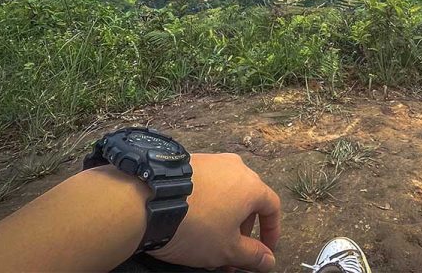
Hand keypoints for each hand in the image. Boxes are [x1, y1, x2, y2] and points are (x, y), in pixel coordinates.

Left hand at [149, 153, 280, 271]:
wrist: (148, 201)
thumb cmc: (195, 225)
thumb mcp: (227, 249)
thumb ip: (252, 255)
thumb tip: (269, 260)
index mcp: (252, 186)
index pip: (272, 207)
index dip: (271, 231)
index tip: (264, 250)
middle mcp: (235, 167)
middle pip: (248, 200)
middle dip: (243, 229)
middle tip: (231, 252)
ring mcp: (211, 161)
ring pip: (226, 192)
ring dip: (223, 217)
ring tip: (208, 240)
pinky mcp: (189, 162)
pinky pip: (206, 185)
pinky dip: (206, 203)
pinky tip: (192, 220)